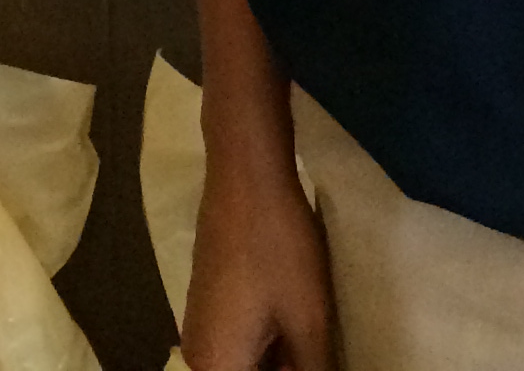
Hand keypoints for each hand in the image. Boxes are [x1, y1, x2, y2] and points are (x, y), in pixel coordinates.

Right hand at [180, 158, 337, 370]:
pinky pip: (243, 337)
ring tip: (318, 333)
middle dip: (291, 366)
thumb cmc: (278, 246)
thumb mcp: (308, 319)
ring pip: (250, 359)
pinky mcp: (211, 299)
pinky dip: (273, 337)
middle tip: (324, 343)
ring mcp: (202, 325)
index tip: (319, 354)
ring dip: (285, 356)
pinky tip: (302, 317)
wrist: (245, 172)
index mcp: (216, 367)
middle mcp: (199, 356)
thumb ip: (315, 369)